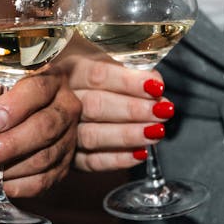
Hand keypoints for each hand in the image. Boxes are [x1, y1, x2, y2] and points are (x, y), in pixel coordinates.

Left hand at [0, 68, 81, 196]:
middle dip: (9, 145)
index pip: (38, 89)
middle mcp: (65, 107)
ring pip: (44, 158)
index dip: (15, 107)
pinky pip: (42, 182)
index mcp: (46, 80)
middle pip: (46, 127)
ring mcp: (68, 139)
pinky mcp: (62, 168)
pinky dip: (14, 187)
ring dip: (7, 170)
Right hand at [60, 53, 173, 171]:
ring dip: (128, 136)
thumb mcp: (106, 62)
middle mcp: (62, 100)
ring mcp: (62, 129)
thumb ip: (131, 71)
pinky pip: (91, 162)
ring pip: (92, 136)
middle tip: (162, 112)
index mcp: (70, 70)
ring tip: (156, 132)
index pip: (98, 75)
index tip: (156, 87)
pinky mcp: (68, 156)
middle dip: (132, 110)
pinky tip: (140, 153)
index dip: (128, 82)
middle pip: (95, 106)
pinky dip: (118, 159)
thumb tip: (156, 84)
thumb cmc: (92, 78)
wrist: (65, 97)